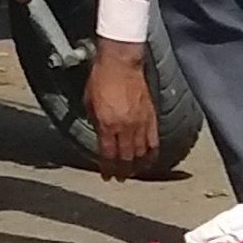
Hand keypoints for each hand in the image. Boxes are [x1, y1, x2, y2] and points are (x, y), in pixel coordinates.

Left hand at [82, 40, 156, 177]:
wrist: (120, 63)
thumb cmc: (101, 79)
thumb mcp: (89, 102)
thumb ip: (97, 122)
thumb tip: (102, 137)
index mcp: (108, 125)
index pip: (108, 154)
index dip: (107, 168)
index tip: (107, 175)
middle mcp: (126, 128)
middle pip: (127, 158)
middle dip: (123, 171)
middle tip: (121, 178)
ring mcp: (141, 124)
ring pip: (142, 153)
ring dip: (138, 166)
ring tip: (135, 172)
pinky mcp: (151, 118)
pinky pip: (154, 142)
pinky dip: (152, 154)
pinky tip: (149, 159)